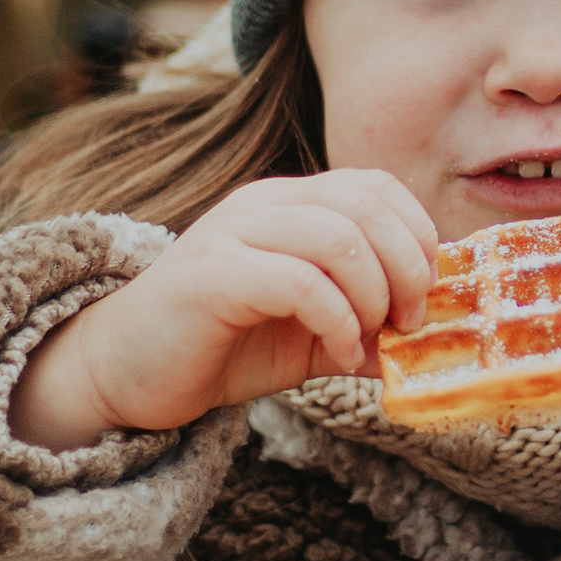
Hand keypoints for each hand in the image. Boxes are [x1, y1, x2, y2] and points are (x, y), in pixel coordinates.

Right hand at [7, 172, 436, 450]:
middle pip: (367, 207)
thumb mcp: (314, 331)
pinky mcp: (212, 274)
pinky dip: (337, 321)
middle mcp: (263, 203)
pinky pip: (300, 282)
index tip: (425, 295)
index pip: (376, 187)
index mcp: (290, 202)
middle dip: (407, 268)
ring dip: (374, 296)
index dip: (418, 236)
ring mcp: (233, 232)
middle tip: (407, 323)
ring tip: (369, 340)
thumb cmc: (223, 345)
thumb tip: (430, 333)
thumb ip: (367, 322)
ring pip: (339, 239)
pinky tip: (339, 355)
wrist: (130, 373)